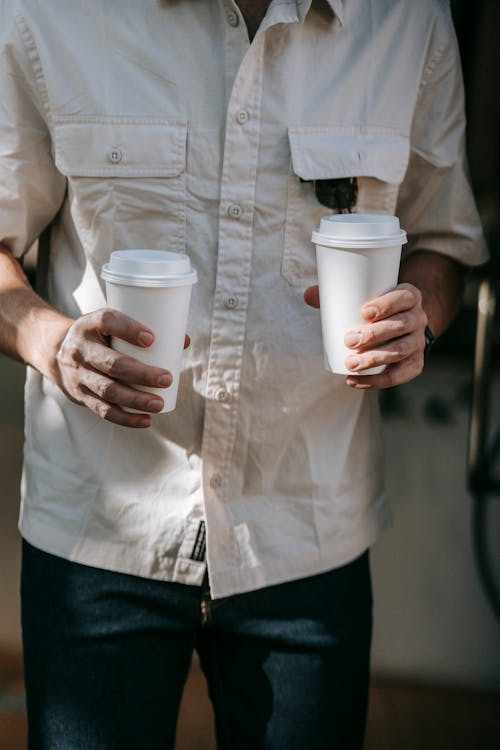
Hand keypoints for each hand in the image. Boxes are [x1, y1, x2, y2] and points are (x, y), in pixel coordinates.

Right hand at [53, 308, 188, 427]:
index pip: (107, 321)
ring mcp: (78, 374)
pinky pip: (103, 410)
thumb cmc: (98, 336)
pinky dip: (126, 418)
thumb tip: (183, 341)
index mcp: (90, 324)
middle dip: (141, 374)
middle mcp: (80, 349)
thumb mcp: (111, 325)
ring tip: (159, 404)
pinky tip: (146, 420)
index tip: (151, 338)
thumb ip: (143, 331)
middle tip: (167, 379)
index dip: (128, 329)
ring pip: (108, 390)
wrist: (55, 352)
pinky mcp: (80, 395)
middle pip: (112, 363)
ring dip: (136, 400)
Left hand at [304, 283, 427, 388]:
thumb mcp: (365, 296)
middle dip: (374, 335)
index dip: (386, 305)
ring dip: (375, 358)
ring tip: (351, 364)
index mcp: (409, 296)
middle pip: (401, 326)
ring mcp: (418, 342)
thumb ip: (338, 295)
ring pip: (401, 351)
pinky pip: (400, 375)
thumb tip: (308, 295)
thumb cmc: (376, 308)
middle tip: (349, 341)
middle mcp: (418, 318)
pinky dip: (378, 381)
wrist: (402, 324)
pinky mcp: (414, 363)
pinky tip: (356, 381)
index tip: (364, 313)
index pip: (404, 297)